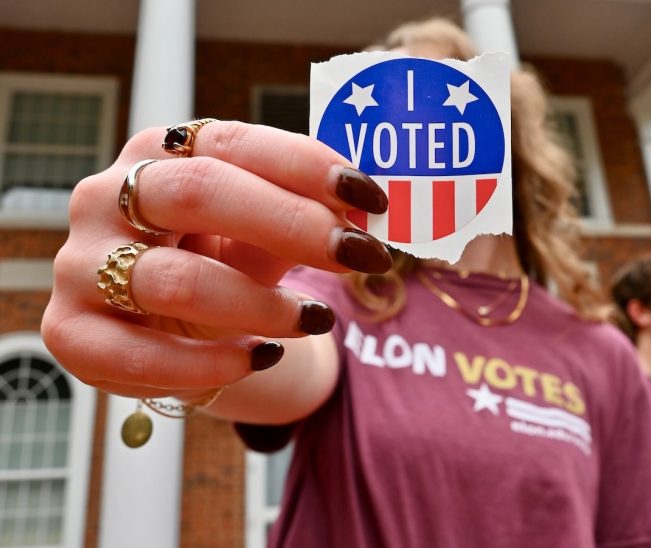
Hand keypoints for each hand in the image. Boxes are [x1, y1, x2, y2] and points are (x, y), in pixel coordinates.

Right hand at [42, 121, 389, 400]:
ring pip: (178, 279)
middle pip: (199, 192)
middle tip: (359, 254)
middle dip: (292, 223)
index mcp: (159, 155)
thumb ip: (295, 221)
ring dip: (261, 304)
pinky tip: (258, 359)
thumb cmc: (216, 265)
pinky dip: (210, 363)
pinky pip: (141, 355)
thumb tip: (361, 216)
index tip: (369, 197)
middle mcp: (110, 197)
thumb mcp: (255, 236)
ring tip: (315, 318)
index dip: (306, 165)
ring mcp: (83, 263)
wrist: (167, 330)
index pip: (235, 143)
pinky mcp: (72, 332)